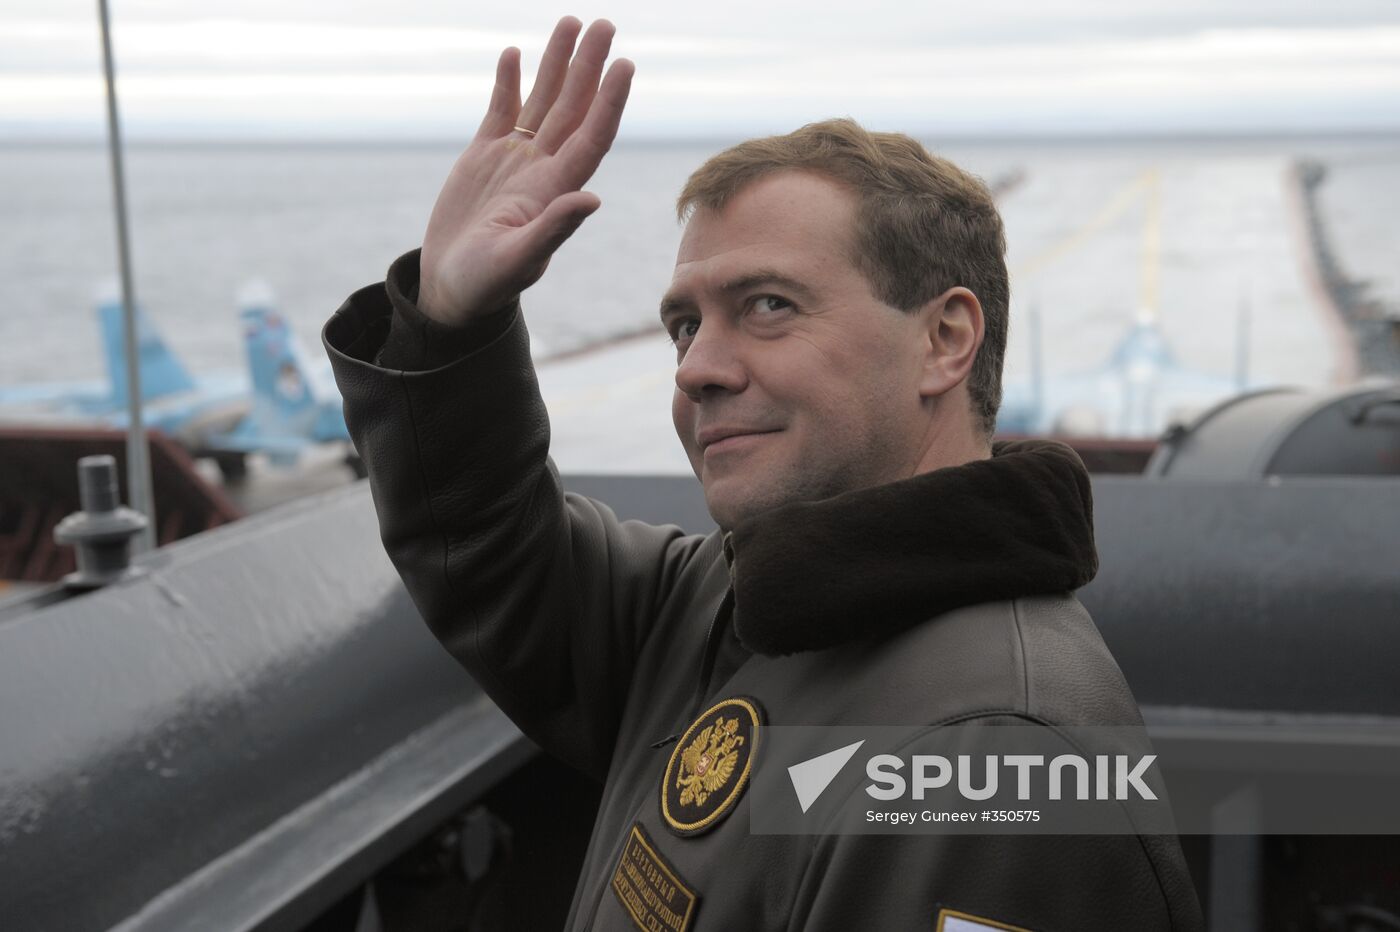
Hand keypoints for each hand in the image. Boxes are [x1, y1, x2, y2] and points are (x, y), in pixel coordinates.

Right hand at [418, 17, 633, 325]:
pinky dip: (508, 83)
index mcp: (556, 190)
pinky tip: (515, 54)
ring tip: (571, 23)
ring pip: (542, 101)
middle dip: (589, 66)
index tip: (624, 65)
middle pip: (573, 108)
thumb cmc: (486, 284)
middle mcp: (542, 168)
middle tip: (605, 25)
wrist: (452, 289)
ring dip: (557, 64)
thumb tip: (591, 198)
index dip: (609, 102)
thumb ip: (552, 229)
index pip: (592, 137)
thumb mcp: (517, 260)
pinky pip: (501, 111)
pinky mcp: (483, 157)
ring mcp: (514, 160)